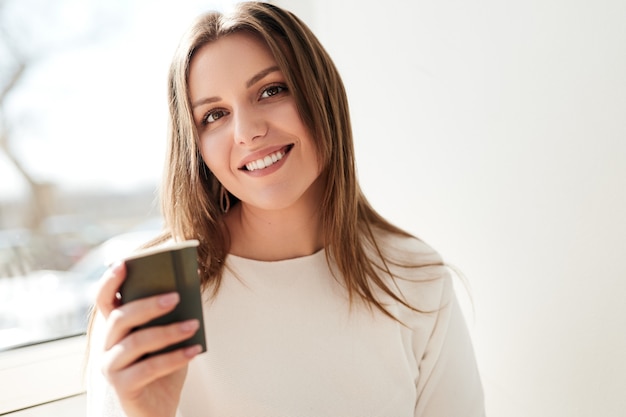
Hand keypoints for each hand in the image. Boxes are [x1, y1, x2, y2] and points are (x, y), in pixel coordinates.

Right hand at [95, 262, 201, 416]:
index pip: (104, 299)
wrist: (159, 406)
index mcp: (115, 327)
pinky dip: (175, 357)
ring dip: (168, 331)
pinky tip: (195, 349)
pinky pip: (149, 368)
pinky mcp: (122, 387)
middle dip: (148, 304)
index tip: (123, 263)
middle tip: (176, 296)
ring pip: (136, 342)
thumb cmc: (163, 364)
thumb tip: (190, 283)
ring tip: (194, 324)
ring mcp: (111, 366)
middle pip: (121, 318)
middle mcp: (107, 344)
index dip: (109, 280)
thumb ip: (171, 313)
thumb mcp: (168, 335)